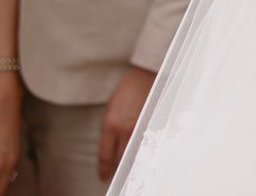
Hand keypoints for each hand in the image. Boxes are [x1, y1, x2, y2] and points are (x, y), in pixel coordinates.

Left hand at [98, 65, 156, 180]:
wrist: (144, 76)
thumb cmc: (125, 91)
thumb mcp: (109, 108)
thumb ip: (108, 129)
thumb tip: (109, 147)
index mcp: (110, 125)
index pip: (105, 156)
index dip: (104, 170)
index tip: (103, 177)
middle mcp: (125, 130)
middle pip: (121, 159)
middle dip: (118, 168)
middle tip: (116, 174)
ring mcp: (140, 128)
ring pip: (135, 154)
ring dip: (131, 161)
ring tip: (129, 167)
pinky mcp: (152, 126)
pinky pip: (146, 144)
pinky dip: (143, 150)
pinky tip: (142, 153)